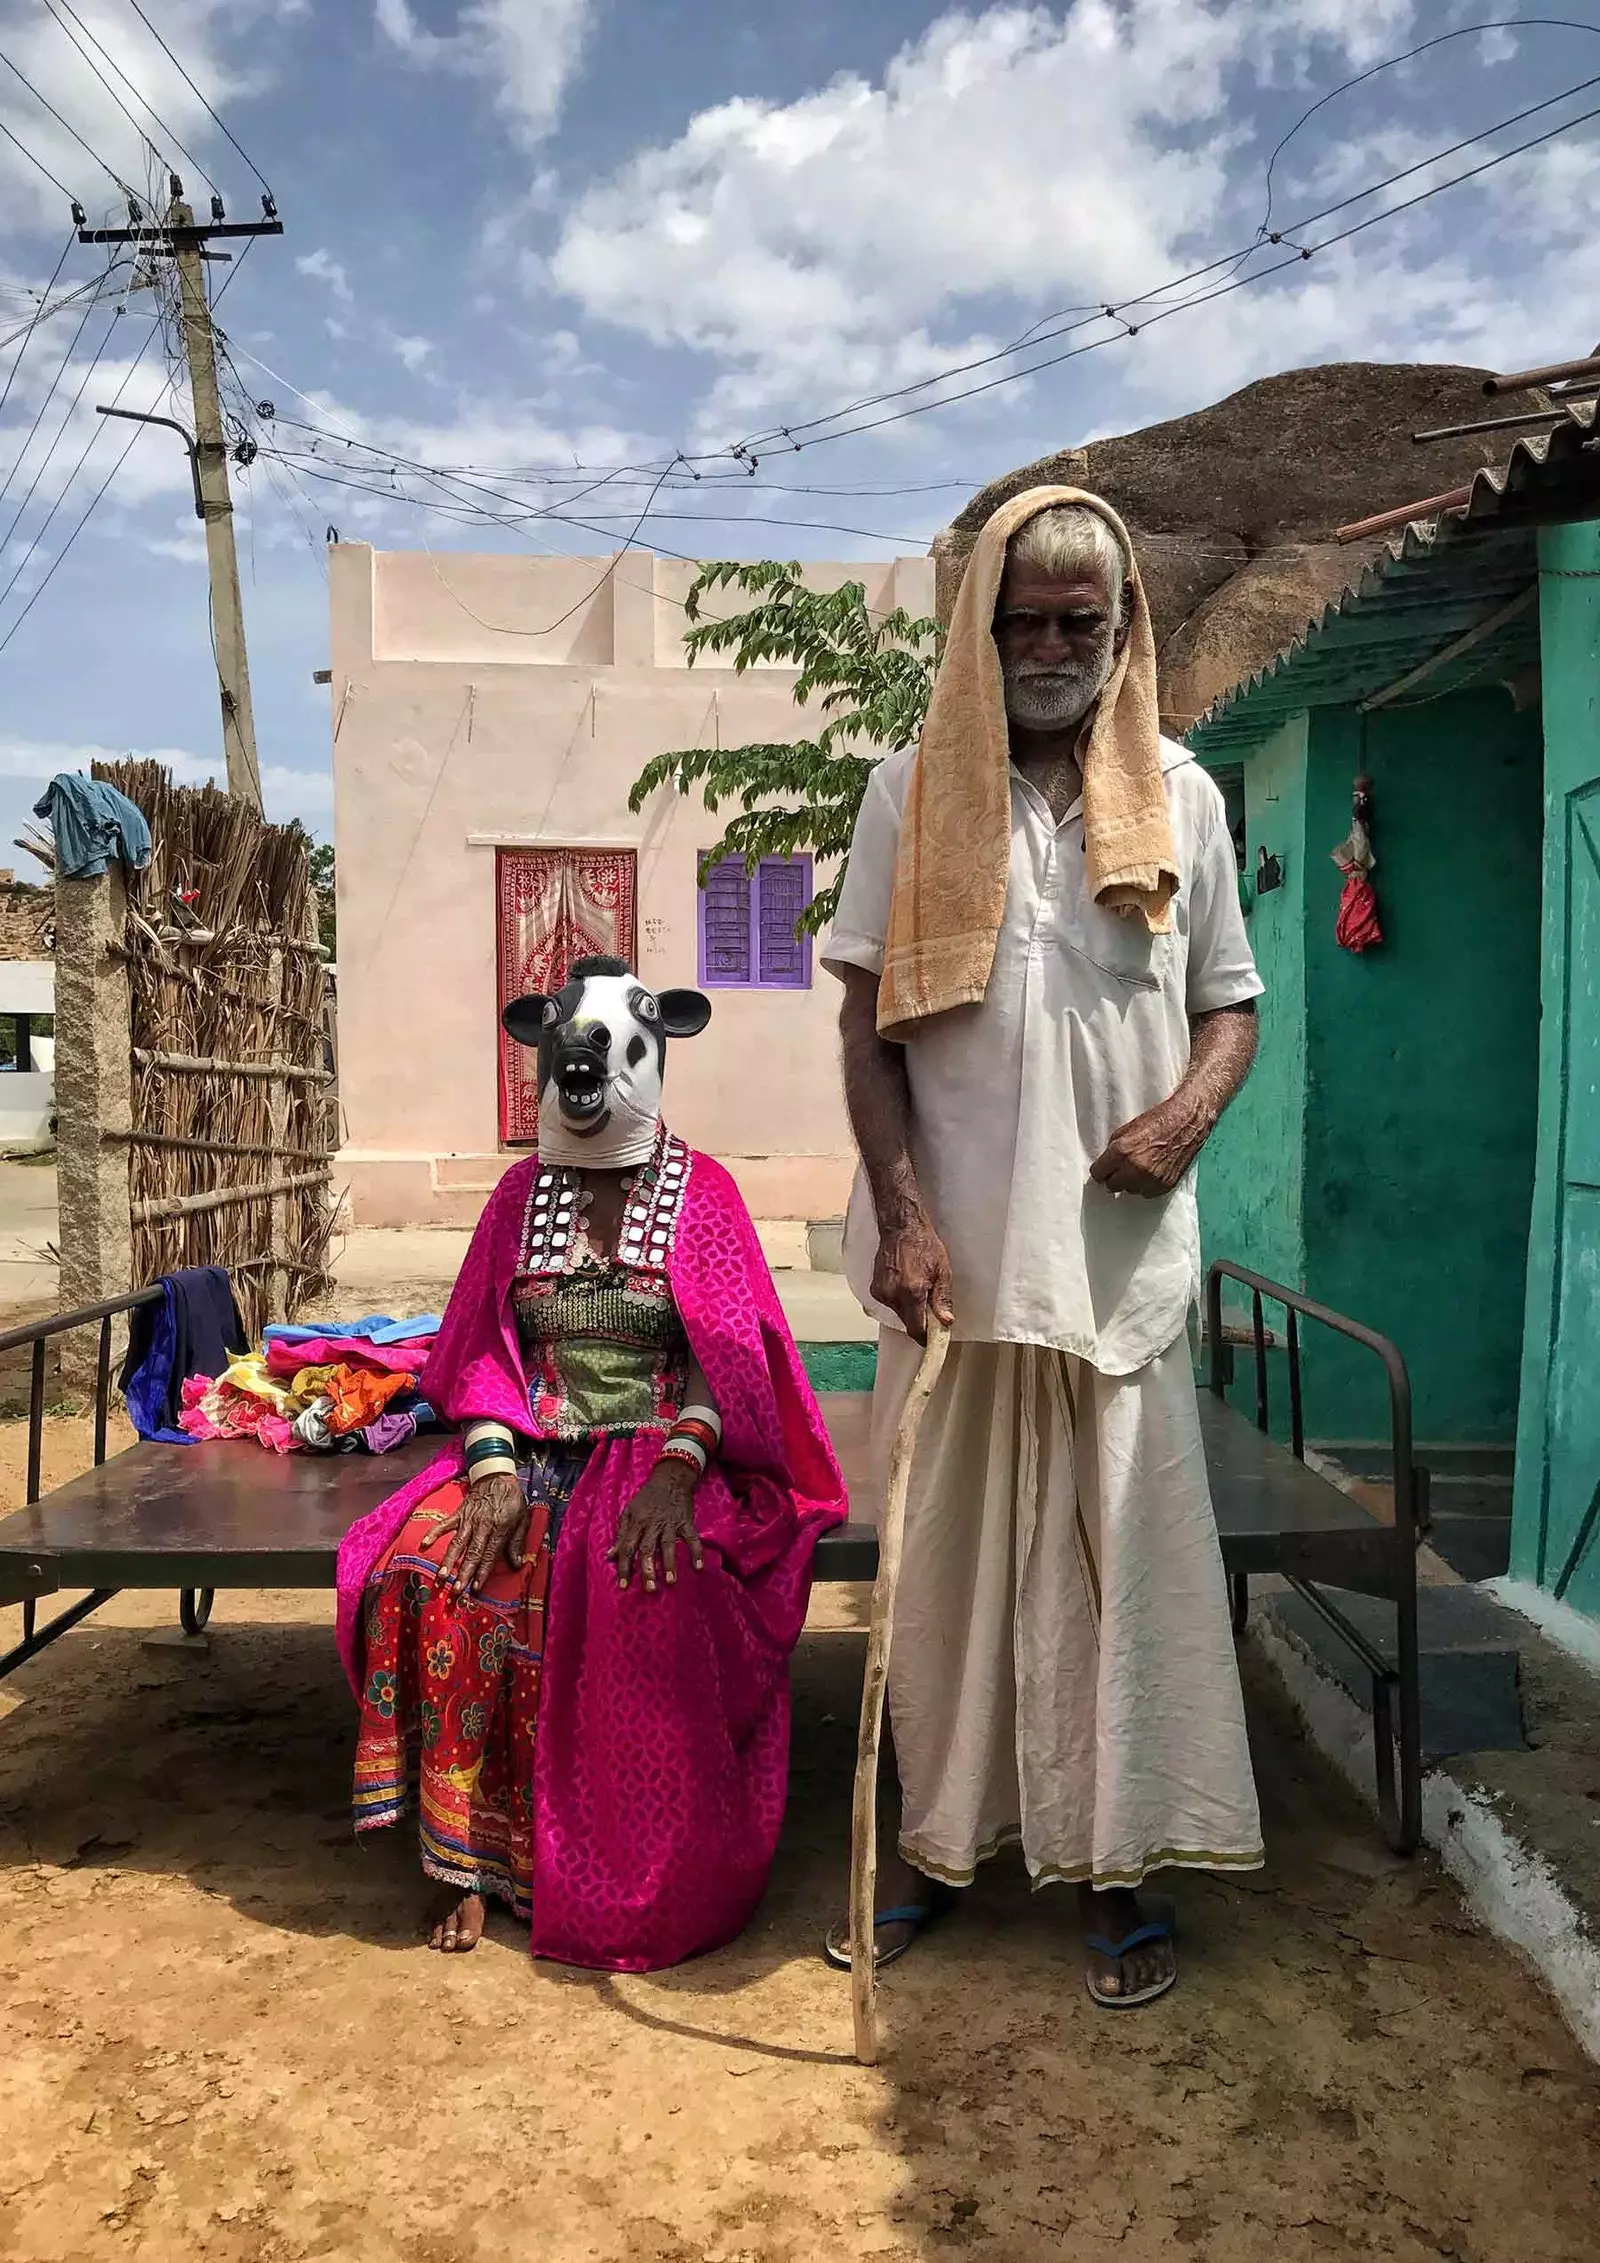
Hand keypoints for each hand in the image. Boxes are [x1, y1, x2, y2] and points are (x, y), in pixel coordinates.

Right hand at [437, 1472, 529, 1598]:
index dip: (482, 1572)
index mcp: (499, 1529)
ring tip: (441, 1576)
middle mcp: (482, 1526)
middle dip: (463, 1573)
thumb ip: (518, 1542)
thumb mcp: (522, 1519)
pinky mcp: (459, 1513)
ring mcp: (468, 1519)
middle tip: (456, 1590)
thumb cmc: (512, 1499)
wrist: (497, 1475)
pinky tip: (424, 1544)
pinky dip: (434, 1533)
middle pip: (471, 1553)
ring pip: (457, 1543)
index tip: (475, 1587)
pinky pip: (444, 1524)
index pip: (489, 1555)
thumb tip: (517, 1564)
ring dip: (448, 1560)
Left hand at [608, 1461, 704, 1593]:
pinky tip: (698, 1568)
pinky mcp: (686, 1521)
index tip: (623, 1586)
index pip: (628, 1547)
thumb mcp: (629, 1512)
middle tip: (649, 1589)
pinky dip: (696, 1552)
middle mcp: (652, 1524)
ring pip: (669, 1544)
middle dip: (648, 1569)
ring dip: (670, 1563)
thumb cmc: (646, 1498)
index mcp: (637, 1523)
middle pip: (648, 1548)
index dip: (625, 1567)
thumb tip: (609, 1557)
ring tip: (670, 1581)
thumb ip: (620, 1535)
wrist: (670, 1478)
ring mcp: (670, 1523)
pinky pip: (692, 1538)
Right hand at [871, 1213, 953, 1344]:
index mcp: (912, 1292)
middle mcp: (893, 1295)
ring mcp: (881, 1292)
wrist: (900, 1228)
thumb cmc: (925, 1246)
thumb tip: (946, 1322)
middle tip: (930, 1308)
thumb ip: (942, 1299)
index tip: (931, 1340)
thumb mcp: (942, 1271)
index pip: (916, 1329)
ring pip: (898, 1313)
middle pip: (907, 1322)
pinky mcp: (874, 1288)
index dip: (924, 1338)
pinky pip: (889, 1303)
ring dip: (908, 1309)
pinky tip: (904, 1284)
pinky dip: (898, 1300)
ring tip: (916, 1288)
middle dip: (919, 1320)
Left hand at [1090, 1094, 1210, 1196]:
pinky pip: (1147, 1193)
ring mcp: (1151, 1179)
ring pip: (1130, 1191)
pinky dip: (1146, 1185)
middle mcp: (1135, 1168)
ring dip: (1131, 1182)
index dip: (1101, 1171)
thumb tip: (1106, 1165)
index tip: (1104, 1170)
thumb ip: (1112, 1151)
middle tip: (1121, 1169)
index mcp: (1122, 1152)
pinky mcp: (1165, 1185)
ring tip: (1140, 1167)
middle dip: (1114, 1177)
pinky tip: (1152, 1171)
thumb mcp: (1125, 1130)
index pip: (1098, 1174)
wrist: (1186, 1123)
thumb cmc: (1157, 1121)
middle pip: (1112, 1186)